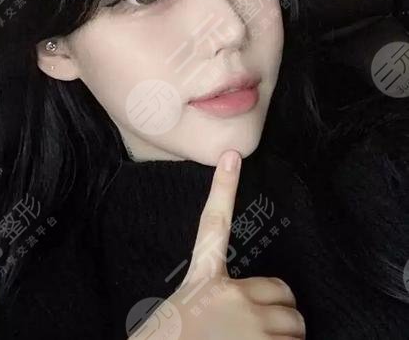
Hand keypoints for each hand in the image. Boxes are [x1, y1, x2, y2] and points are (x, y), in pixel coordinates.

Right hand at [128, 150, 305, 339]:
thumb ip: (210, 299)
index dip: (223, 187)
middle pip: (282, 291)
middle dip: (279, 310)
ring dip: (282, 337)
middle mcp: (230, 294)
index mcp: (202, 280)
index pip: (212, 223)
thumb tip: (237, 307)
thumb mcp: (183, 314)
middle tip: (258, 327)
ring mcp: (249, 322)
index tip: (232, 155)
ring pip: (294, 325)